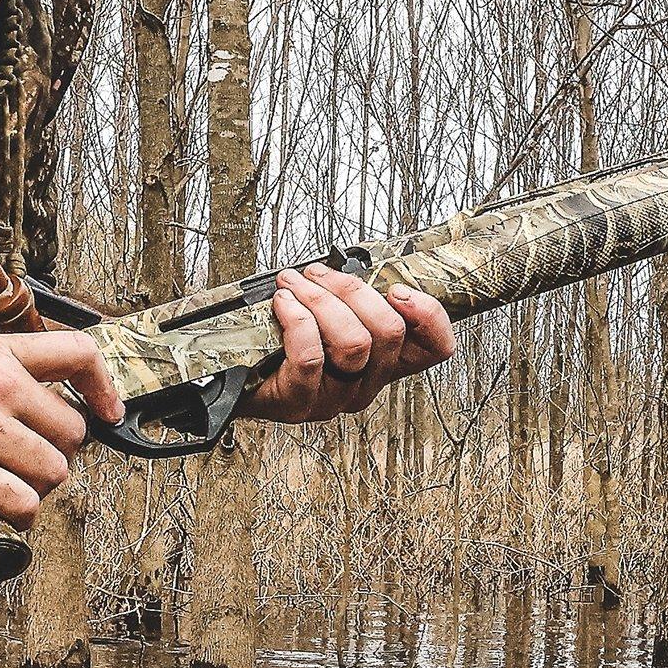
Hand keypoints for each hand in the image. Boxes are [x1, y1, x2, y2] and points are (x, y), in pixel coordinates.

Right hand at [0, 326, 120, 518]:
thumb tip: (31, 407)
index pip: (78, 353)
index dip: (104, 387)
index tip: (110, 413)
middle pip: (74, 432)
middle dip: (57, 454)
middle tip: (26, 463)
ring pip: (54, 472)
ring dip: (36, 487)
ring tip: (4, 486)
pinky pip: (23, 505)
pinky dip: (19, 516)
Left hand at [237, 264, 455, 425]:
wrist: (231, 377)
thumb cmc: (280, 340)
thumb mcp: (327, 313)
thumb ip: (352, 297)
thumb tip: (354, 265)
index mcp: (382, 361)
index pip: (435, 348)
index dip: (429, 316)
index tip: (398, 290)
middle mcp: (365, 383)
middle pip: (389, 334)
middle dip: (352, 290)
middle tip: (318, 274)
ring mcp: (334, 397)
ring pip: (353, 343)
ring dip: (321, 300)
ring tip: (294, 284)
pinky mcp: (299, 402)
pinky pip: (311, 356)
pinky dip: (296, 319)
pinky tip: (283, 303)